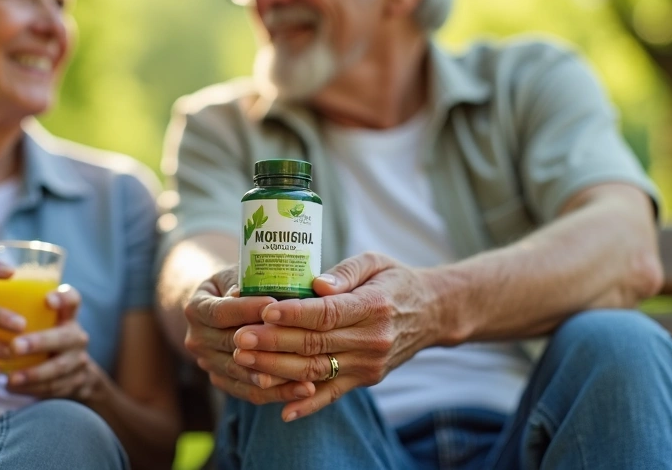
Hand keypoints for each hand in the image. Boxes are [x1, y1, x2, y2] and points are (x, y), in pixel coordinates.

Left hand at [5, 285, 100, 399]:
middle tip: (14, 347)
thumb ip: (22, 315)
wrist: (75, 372)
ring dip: (33, 373)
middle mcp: (76, 336)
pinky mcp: (75, 382)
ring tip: (11, 379)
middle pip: (63, 337)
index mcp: (68, 316)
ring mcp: (78, 360)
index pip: (72, 300)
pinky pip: (53, 387)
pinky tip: (15, 388)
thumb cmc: (46, 339)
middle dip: (38, 342)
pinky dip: (33, 389)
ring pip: (58, 367)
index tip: (47, 300)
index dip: (62, 298)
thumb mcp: (44, 324)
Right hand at [183, 266, 314, 404]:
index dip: (247, 310)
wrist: (218, 310)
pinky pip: (249, 392)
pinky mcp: (221, 381)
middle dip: (267, 346)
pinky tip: (303, 390)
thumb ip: (252, 283)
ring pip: (243, 373)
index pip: (221, 312)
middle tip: (301, 345)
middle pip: (232, 345)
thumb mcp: (237, 275)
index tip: (275, 306)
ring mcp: (207, 363)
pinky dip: (277, 393)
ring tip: (308, 379)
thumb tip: (274, 296)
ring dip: (276, 377)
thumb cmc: (236, 286)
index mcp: (196, 309)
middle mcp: (196, 339)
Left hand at [231, 253, 439, 420]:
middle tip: (240, 338)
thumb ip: (346, 271)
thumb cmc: (394, 281)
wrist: (431, 313)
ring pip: (316, 371)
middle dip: (273, 343)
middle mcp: (372, 340)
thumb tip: (317, 283)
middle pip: (315, 344)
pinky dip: (307, 405)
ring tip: (244, 362)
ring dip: (278, 370)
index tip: (264, 310)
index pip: (327, 314)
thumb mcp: (375, 261)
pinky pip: (332, 394)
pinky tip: (282, 410)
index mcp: (373, 306)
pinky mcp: (365, 379)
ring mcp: (369, 365)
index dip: (294, 314)